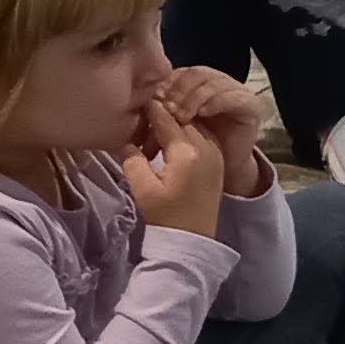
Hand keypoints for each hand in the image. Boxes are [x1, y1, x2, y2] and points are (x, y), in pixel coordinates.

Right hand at [122, 103, 226, 238]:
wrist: (193, 239)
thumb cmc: (166, 216)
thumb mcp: (142, 189)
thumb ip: (132, 159)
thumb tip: (126, 139)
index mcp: (187, 152)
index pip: (166, 118)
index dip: (150, 109)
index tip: (136, 103)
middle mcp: (206, 146)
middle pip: (182, 118)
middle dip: (161, 118)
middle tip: (141, 126)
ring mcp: (216, 153)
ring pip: (193, 126)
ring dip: (174, 127)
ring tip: (153, 140)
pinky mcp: (218, 161)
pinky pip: (202, 136)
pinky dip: (186, 135)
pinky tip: (170, 147)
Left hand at [151, 61, 268, 192]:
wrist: (224, 171)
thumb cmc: (197, 150)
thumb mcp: (175, 128)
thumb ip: (164, 113)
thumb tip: (147, 104)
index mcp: (198, 84)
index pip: (181, 73)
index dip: (167, 84)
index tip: (154, 101)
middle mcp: (218, 83)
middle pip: (197, 73)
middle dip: (179, 90)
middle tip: (168, 109)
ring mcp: (236, 92)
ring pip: (213, 82)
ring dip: (195, 97)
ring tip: (183, 116)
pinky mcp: (251, 104)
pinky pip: (233, 96)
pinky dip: (216, 102)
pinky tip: (203, 114)